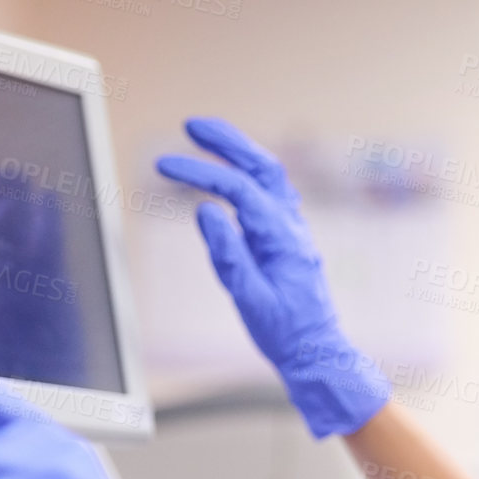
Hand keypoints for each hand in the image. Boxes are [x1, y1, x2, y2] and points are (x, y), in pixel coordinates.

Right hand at [156, 116, 389, 437]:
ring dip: (238, 152)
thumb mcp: (250, 299)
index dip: (199, 173)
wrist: (316, 353)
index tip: (162, 166)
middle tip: (189, 125)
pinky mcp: (286, 238)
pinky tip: (229, 172)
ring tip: (205, 137)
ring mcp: (291, 229)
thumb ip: (228, 255)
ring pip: (268, 176)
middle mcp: (291, 226)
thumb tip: (205, 211)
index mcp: (283, 237)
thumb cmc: (285, 333)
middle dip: (226, 141)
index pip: (238, 190)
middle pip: (261, 167)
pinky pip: (268, 194)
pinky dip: (247, 174)